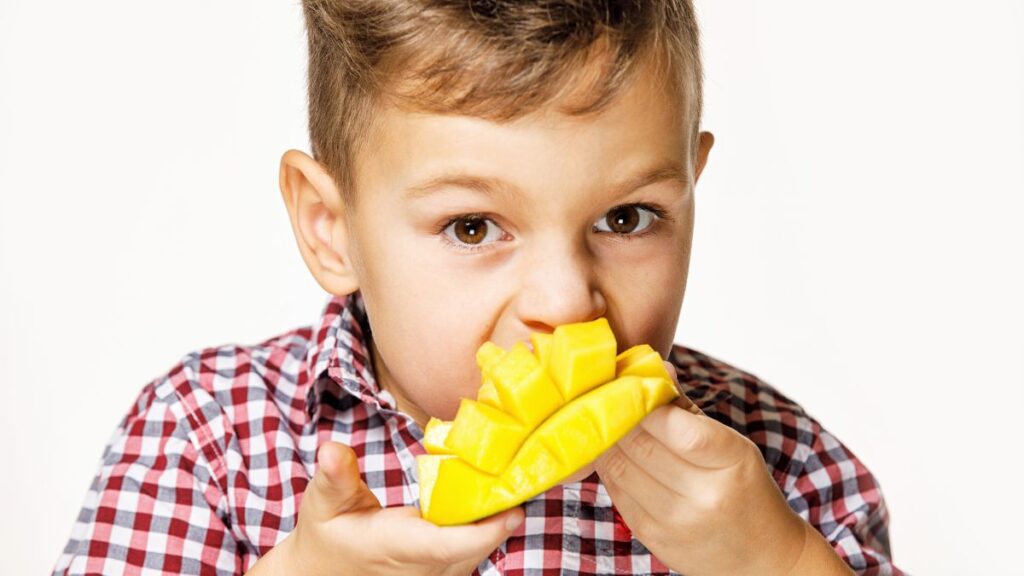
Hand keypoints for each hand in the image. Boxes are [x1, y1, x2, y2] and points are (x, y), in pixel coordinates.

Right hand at [247, 441, 523, 575]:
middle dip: (502, 516)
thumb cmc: (329, 534)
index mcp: (396, 547)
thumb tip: (332, 449)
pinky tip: (498, 494)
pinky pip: (474, 550)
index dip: (483, 533)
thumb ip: (334, 476)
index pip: (445, 546)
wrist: (325, 572)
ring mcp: (434, 574)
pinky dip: (488, 526)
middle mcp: (421, 568)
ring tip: (517, 478)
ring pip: (479, 552)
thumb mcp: (323, 503)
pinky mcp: (443, 570)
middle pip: (475, 548)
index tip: (513, 511)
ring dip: (498, 519)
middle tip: (526, 473)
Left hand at [592, 362, 808, 575]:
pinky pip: (616, 492)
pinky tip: (609, 452)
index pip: (677, 426)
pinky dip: (608, 467)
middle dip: (616, 415)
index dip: (644, 402)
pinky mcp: (653, 538)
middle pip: (641, 444)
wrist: (761, 556)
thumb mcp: (731, 445)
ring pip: (620, 466)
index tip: (629, 384)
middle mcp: (705, 495)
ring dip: (605, 439)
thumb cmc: (743, 488)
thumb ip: (688, 410)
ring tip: (601, 419)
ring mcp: (676, 521)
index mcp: (732, 462)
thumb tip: (657, 368)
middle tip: (603, 394)